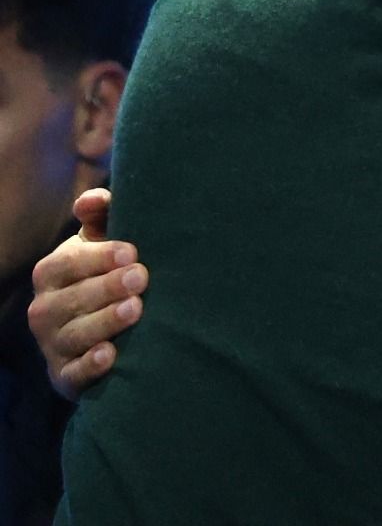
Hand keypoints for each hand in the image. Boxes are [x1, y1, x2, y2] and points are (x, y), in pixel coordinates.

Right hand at [27, 188, 146, 399]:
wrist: (105, 330)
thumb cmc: (106, 274)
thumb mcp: (101, 243)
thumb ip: (100, 217)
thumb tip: (92, 199)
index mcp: (51, 273)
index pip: (67, 264)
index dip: (98, 257)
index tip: (132, 251)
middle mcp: (44, 310)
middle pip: (72, 299)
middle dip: (107, 287)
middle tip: (142, 277)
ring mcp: (52, 345)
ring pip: (74, 335)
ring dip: (104, 322)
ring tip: (136, 309)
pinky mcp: (65, 377)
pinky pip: (73, 373)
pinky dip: (90, 366)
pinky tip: (111, 355)